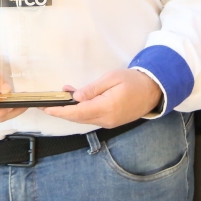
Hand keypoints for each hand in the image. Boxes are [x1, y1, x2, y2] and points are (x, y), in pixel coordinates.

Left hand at [43, 68, 161, 127]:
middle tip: (46, 105)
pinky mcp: (111, 121)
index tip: (47, 109)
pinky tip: (76, 101)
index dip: (61, 111)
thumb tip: (76, 97)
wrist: (153, 90)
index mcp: (107, 107)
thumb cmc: (134, 80)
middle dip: (61, 112)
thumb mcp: (112, 78)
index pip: (78, 112)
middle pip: (78, 118)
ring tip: (60, 98)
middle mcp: (107, 119)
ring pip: (84, 119)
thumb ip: (93, 89)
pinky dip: (81, 111)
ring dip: (71, 111)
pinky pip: (92, 118)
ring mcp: (109, 122)